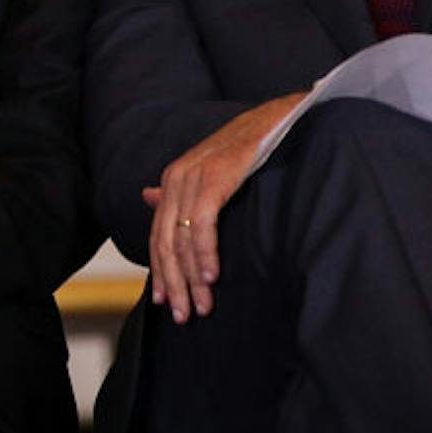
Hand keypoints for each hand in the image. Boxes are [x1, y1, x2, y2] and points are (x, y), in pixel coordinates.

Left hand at [143, 94, 301, 322]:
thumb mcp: (212, 170)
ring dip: (191, 278)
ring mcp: (193, 175)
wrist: (284, 116)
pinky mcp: (214, 176)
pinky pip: (202, 225)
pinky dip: (205, 254)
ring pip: (182, 239)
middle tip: (183, 315)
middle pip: (166, 242)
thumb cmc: (254, 146)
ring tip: (202, 305)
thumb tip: (147, 198)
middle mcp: (176, 176)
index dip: (161, 271)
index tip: (165, 302)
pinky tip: (211, 277)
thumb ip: (180, 191)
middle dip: (174, 283)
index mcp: (174, 178)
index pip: (159, 235)